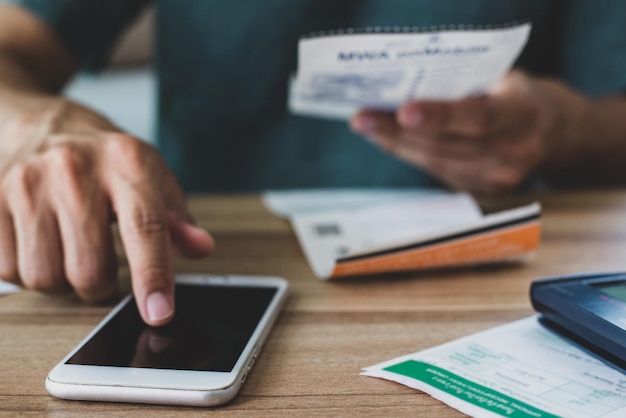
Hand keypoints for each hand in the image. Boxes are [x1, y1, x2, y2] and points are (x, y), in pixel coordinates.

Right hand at [0, 97, 213, 324]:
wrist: (43, 125)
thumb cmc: (107, 159)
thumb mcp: (153, 178)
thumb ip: (177, 219)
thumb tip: (200, 248)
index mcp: (127, 163)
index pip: (145, 228)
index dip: (153, 276)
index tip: (159, 313)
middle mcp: (74, 170)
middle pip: (90, 269)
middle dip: (101, 287)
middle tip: (105, 268)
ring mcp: (26, 184)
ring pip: (46, 277)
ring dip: (63, 282)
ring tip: (71, 251)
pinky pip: (9, 271)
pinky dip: (29, 270)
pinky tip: (42, 243)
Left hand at [350, 70, 555, 194]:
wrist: (555, 133)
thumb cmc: (520, 96)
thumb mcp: (504, 80)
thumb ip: (466, 87)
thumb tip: (405, 91)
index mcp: (524, 114)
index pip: (477, 118)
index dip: (439, 116)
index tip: (402, 112)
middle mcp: (514, 152)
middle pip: (446, 145)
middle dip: (398, 131)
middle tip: (362, 118)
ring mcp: (499, 178)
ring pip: (437, 162)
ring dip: (396, 144)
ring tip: (367, 127)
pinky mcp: (485, 191)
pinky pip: (439, 172)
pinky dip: (411, 154)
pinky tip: (388, 140)